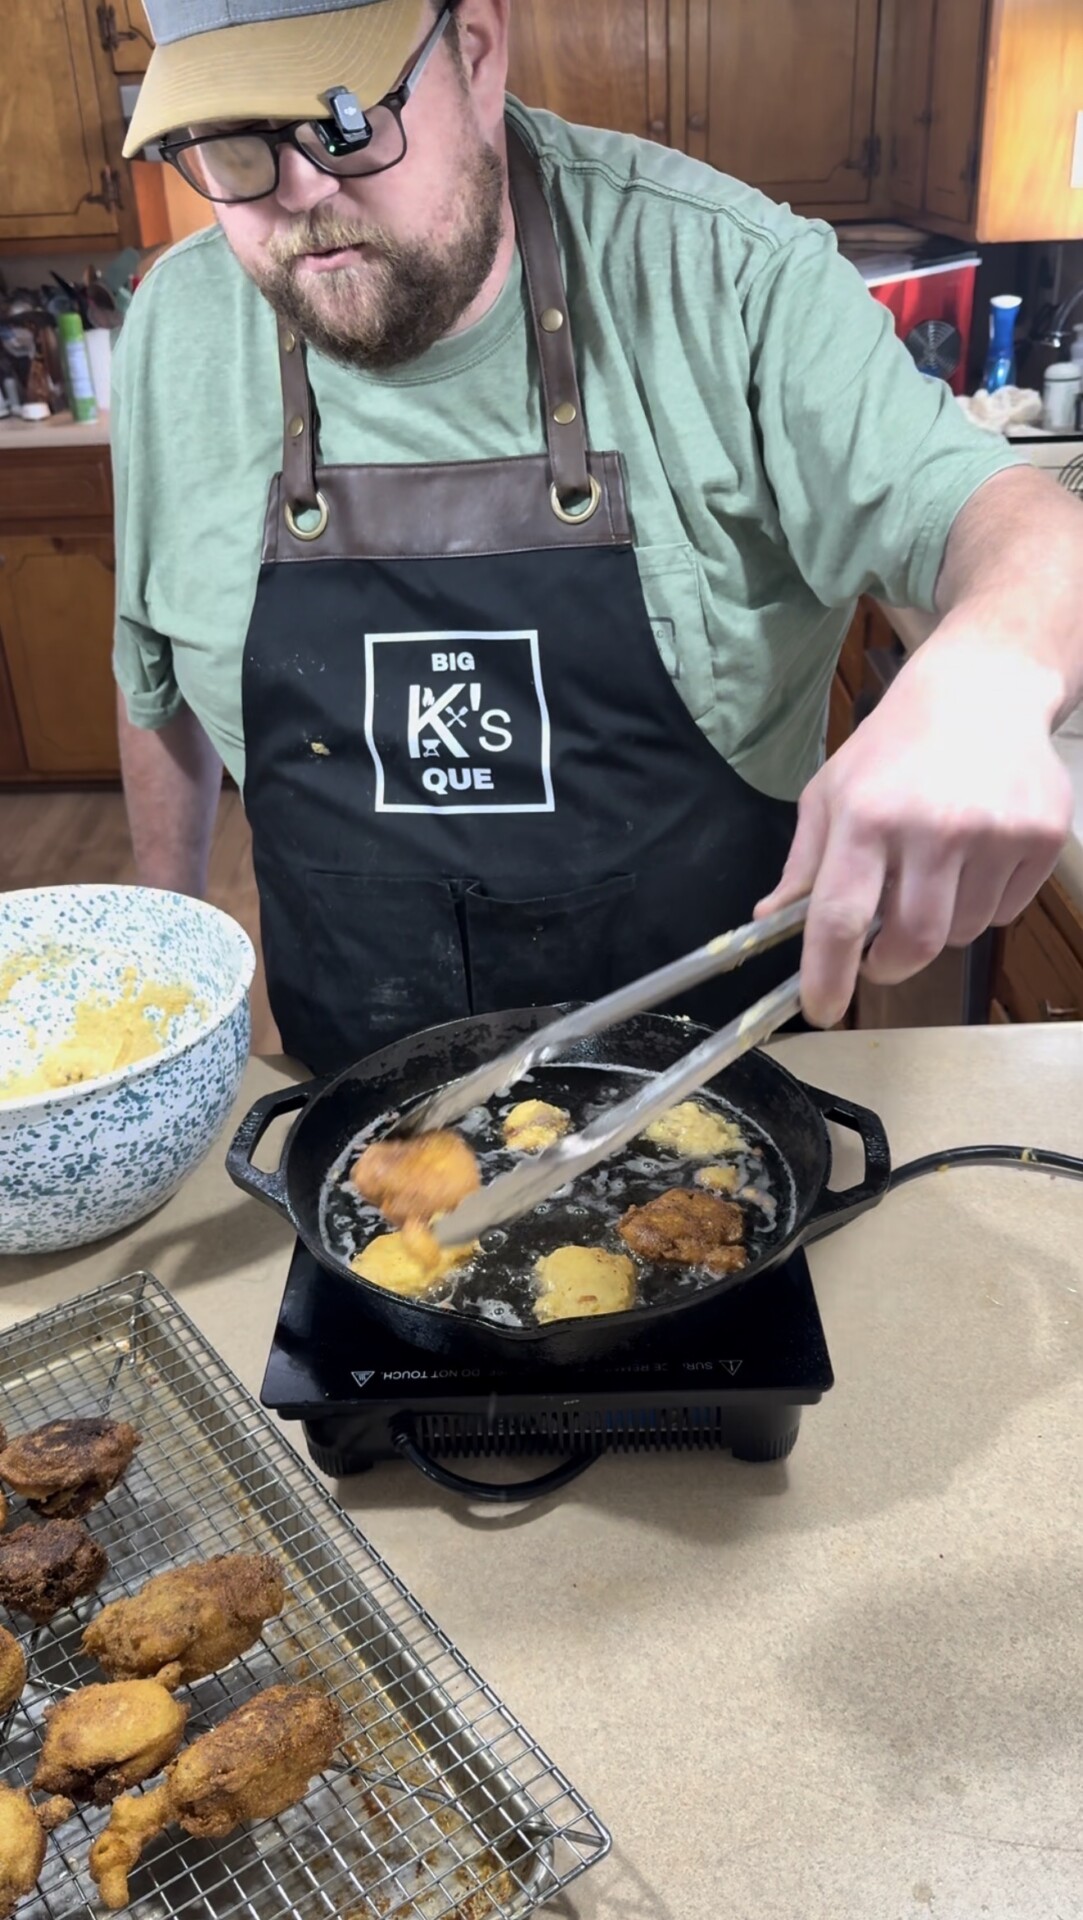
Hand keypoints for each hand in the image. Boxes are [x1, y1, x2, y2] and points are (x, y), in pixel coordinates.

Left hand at [755, 637, 1073, 1027]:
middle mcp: (933, 825)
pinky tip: (974, 855)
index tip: (821, 1009)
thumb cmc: (896, 745)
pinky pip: (1004, 912)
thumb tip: (769, 920)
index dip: (828, 975)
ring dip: (939, 926)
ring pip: (961, 933)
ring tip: (933, 874)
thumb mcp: (832, 791)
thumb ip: (804, 863)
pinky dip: (982, 903)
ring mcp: (994, 831)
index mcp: (867, 815)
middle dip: (890, 964)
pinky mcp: (1040, 837)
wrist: (984, 690)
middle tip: (881, 954)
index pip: (840, 917)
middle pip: (913, 943)